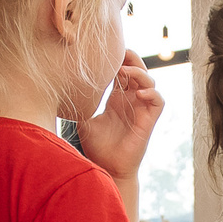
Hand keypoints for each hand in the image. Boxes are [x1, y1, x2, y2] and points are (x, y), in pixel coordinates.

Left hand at [76, 52, 162, 182]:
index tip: (104, 52)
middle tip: (118, 53)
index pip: (123, 69)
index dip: (119, 58)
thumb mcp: (84, 119)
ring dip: (140, 73)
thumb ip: (81, 103)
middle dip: (131, 58)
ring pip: (150, 81)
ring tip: (124, 72)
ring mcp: (141, 109)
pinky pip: (158, 101)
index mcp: (117, 97)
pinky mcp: (148, 121)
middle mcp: (131, 100)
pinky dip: (152, 94)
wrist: (108, 169)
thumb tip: (64, 88)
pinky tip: (138, 93)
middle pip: (139, 69)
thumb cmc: (97, 147)